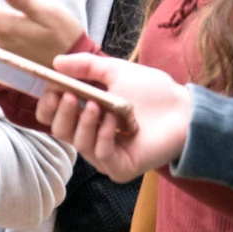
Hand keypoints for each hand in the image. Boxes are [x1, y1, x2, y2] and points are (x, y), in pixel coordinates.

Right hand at [35, 54, 191, 180]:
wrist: (185, 109)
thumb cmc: (152, 91)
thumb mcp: (115, 71)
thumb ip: (85, 66)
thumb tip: (55, 62)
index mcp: (85, 116)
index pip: (53, 117)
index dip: (48, 104)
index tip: (53, 88)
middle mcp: (90, 137)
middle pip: (58, 131)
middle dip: (61, 112)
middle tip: (69, 95)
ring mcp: (104, 155)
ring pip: (77, 143)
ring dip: (84, 121)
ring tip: (98, 105)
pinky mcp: (120, 168)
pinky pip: (100, 154)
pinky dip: (102, 135)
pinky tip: (112, 120)